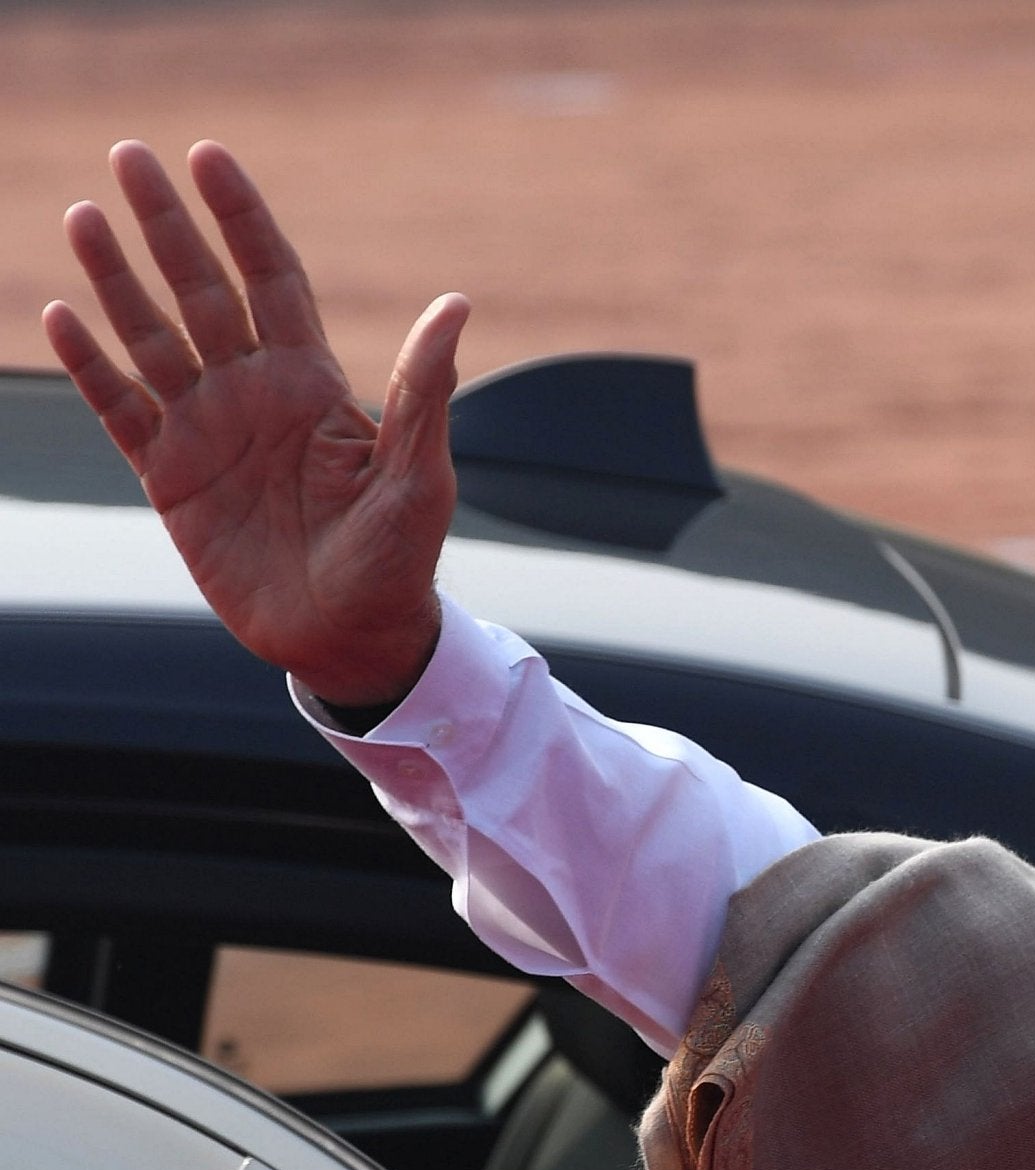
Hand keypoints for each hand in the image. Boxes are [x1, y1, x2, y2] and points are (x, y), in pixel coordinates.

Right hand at [42, 141, 468, 708]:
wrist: (351, 637)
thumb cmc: (398, 559)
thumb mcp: (419, 475)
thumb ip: (424, 391)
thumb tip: (456, 304)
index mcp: (313, 383)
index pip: (271, 278)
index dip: (241, 218)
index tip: (209, 157)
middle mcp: (254, 393)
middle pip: (201, 290)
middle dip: (167, 225)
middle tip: (131, 153)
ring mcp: (207, 431)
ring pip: (152, 337)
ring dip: (118, 280)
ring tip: (86, 216)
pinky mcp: (171, 479)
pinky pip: (121, 410)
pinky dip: (93, 365)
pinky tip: (65, 315)